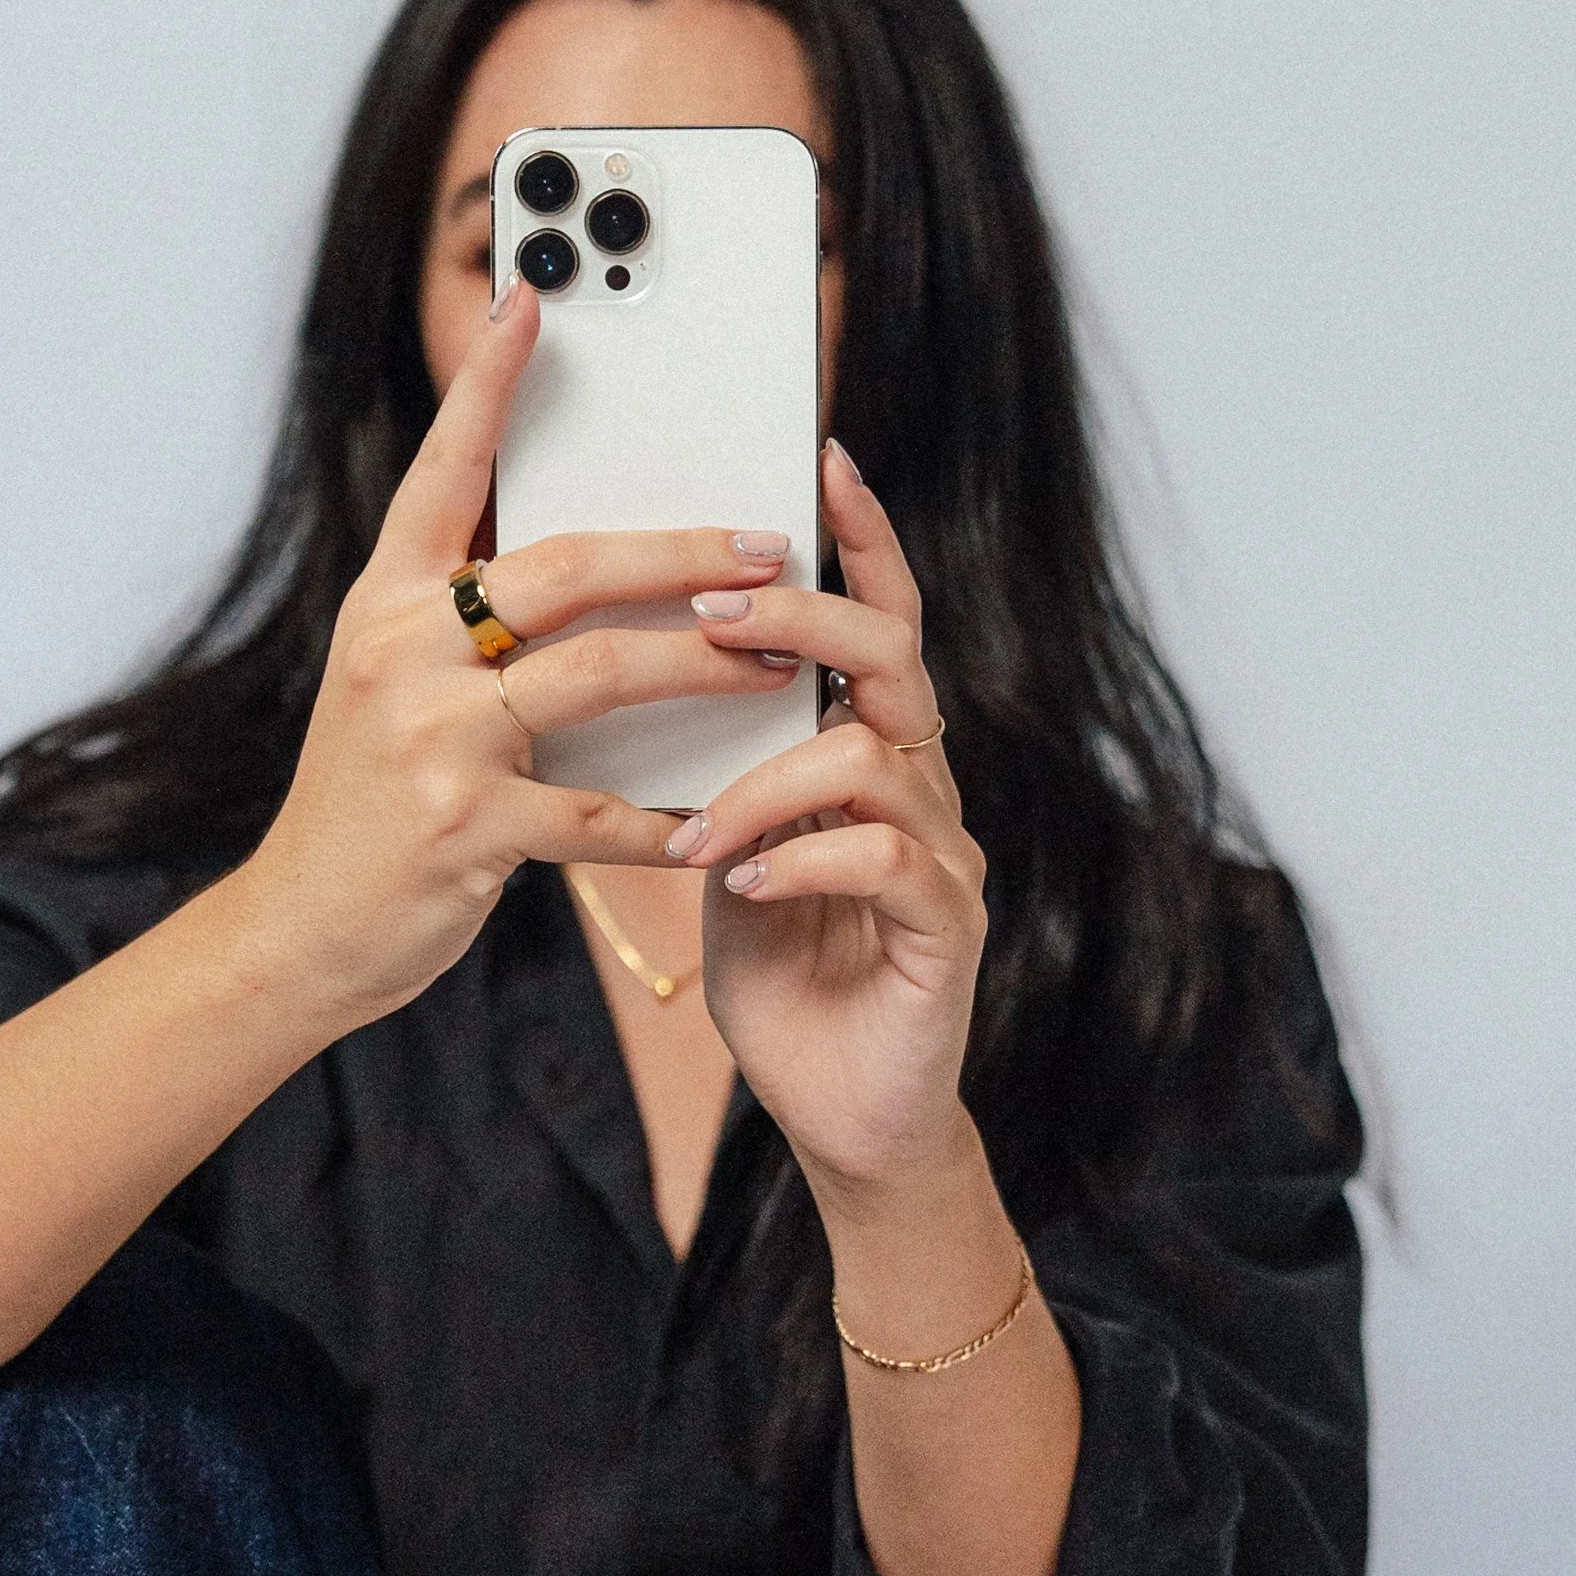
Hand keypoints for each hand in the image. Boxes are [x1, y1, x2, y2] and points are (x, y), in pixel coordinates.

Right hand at [239, 278, 807, 1034]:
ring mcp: (432, 739)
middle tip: (766, 543)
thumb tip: (592, 564)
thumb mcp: (391, 688)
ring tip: (775, 660)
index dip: (488, 385)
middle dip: (679, 549)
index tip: (535, 301)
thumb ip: (466, 622)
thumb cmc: (370, 803)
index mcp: (384, 604)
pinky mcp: (466, 826)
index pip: (442, 471)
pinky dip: (667, 820)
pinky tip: (718, 817)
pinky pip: (598, 814)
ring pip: (599, 673)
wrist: (298, 926)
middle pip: (563, 568)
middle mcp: (400, 652)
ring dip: (704, 664)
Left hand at [668, 438, 987, 1205]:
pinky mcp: (949, 929)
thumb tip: (627, 666)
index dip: (861, 539)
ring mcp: (945, 855)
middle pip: (892, 657)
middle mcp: (923, 786)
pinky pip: (886, 859)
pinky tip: (745, 884)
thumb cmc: (782, 976)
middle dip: (802, 624)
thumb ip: (714, 767)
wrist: (841, 1117)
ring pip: (877, 759)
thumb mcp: (728, 846)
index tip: (817, 458)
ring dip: (770, 781)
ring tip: (697, 833)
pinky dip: (804, 860)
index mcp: (871, 753)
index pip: (878, 619)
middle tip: (711, 620)